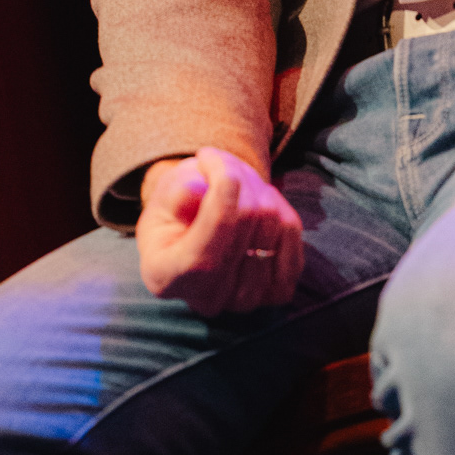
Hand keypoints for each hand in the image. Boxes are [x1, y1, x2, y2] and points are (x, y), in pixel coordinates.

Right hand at [136, 149, 304, 316]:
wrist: (192, 236)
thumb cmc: (172, 213)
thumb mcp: (162, 196)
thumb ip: (177, 193)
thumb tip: (200, 190)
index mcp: (167, 277)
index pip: (211, 239)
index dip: (220, 190)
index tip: (206, 154)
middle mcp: (209, 300)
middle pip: (247, 219)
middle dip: (236, 174)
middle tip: (217, 160)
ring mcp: (247, 300)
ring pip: (273, 221)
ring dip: (257, 186)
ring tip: (235, 180)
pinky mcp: (277, 291)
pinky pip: (292, 232)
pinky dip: (278, 204)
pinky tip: (256, 200)